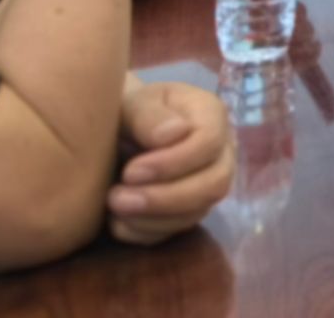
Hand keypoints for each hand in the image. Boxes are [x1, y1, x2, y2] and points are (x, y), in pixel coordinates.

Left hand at [109, 81, 234, 244]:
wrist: (121, 129)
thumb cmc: (130, 110)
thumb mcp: (134, 102)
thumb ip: (149, 114)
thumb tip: (174, 134)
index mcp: (211, 115)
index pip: (210, 143)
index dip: (174, 162)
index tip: (130, 172)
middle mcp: (221, 151)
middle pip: (215, 183)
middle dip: (165, 197)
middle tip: (117, 198)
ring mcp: (209, 182)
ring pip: (197, 211)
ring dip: (152, 217)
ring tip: (112, 207)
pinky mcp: (191, 208)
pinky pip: (177, 230)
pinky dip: (146, 231)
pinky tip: (117, 222)